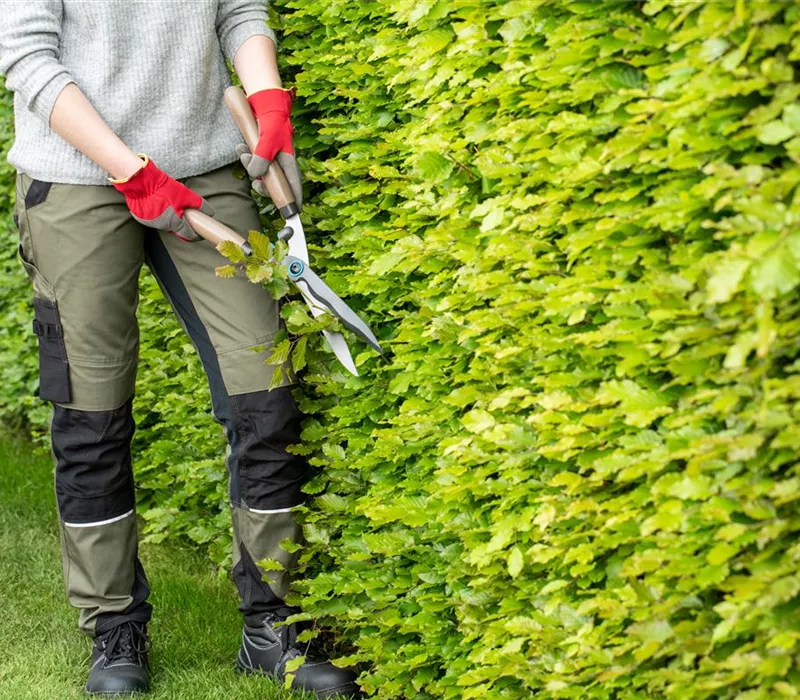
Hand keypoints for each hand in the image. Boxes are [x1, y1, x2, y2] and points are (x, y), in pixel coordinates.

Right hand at [111, 156, 212, 240]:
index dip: (196, 235)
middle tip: (187, 216)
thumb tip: (210, 212)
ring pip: (165, 223)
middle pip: (176, 229)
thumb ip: (198, 204)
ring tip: (172, 206)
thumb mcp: (185, 194)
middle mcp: (161, 225)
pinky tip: (160, 204)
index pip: (188, 235)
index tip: (200, 233)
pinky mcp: (141, 217)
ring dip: (170, 218)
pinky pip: (154, 218)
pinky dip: (159, 214)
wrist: (141, 180)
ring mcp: (149, 222)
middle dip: (183, 224)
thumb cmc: (164, 187)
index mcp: (172, 222)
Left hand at [237, 88, 301, 208]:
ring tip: (242, 153)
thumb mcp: (267, 140)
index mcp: (289, 164)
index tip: (290, 216)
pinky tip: (240, 148)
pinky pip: (253, 162)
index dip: (292, 203)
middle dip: (263, 187)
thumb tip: (256, 176)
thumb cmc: (272, 120)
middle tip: (255, 184)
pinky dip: (245, 158)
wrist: (264, 100)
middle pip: (275, 186)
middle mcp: (282, 164)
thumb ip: (262, 159)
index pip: (294, 189)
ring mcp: (271, 158)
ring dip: (249, 167)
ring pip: (261, 174)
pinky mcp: (261, 151)